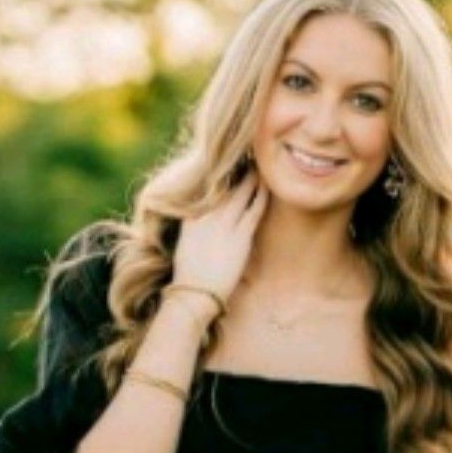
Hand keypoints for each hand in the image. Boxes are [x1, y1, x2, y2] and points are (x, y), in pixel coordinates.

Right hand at [173, 168, 268, 303]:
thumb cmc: (189, 274)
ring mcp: (224, 225)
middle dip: (237, 172)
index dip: (218, 176)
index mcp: (191, 217)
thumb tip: (197, 217)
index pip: (207, 190)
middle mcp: (207, 216)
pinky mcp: (240, 237)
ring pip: (241, 194)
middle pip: (225, 187)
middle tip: (247, 159)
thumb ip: (192, 226)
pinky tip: (266, 188)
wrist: (195, 293)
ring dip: (251, 179)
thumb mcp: (185, 244)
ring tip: (258, 168)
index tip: (226, 165)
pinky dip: (260, 196)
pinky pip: (254, 210)